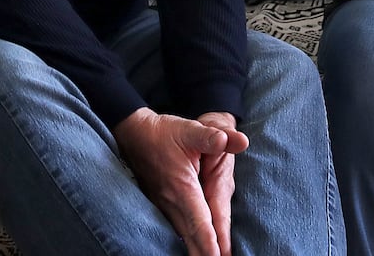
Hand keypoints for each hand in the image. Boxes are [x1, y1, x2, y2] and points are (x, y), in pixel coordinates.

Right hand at [113, 108, 247, 255]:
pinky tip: (193, 249)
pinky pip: (175, 229)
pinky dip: (187, 242)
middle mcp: (171, 201)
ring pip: (182, 235)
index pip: (199, 221)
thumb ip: (213, 137)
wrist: (133, 134)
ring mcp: (164, 205)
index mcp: (182, 187)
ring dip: (196, 251)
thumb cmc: (163, 133)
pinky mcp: (160, 205)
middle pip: (191, 236)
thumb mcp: (189, 130)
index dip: (210, 242)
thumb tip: (240, 140)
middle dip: (204, 254)